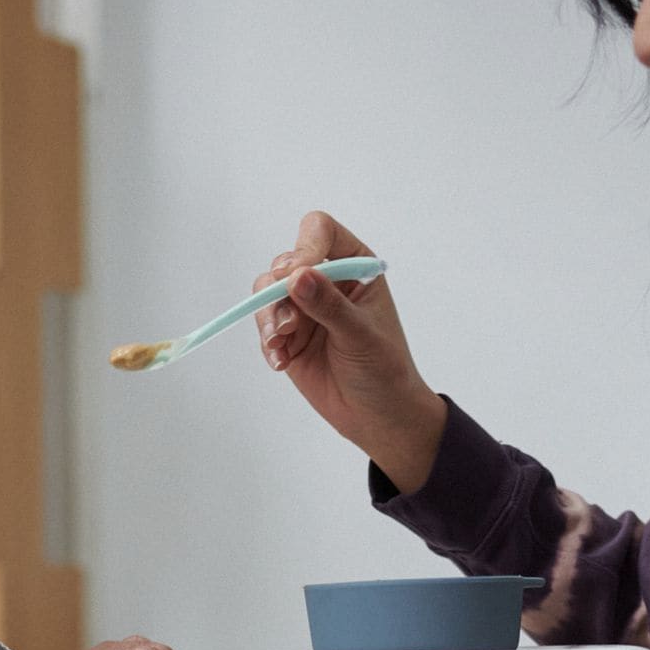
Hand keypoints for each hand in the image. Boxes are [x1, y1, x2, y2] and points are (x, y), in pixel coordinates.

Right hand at [251, 210, 447, 491]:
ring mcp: (304, 307)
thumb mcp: (361, 335)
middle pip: (285, 262)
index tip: (297, 277)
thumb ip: (329, 305)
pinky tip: (281, 362)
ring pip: (267, 292)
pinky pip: (264, 325)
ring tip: (280, 345)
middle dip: (279, 291)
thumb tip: (297, 277)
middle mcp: (326, 280)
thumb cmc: (384, 371)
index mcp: (354, 266)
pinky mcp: (289, 336)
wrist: (377, 417)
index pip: (320, 232)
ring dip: (269, 317)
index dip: (305, 247)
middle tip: (289, 324)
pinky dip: (268, 342)